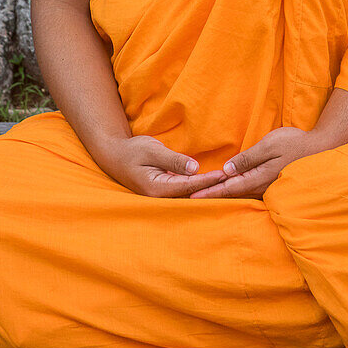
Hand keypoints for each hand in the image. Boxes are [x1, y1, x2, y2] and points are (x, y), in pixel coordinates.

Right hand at [96, 133, 227, 197]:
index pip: (187, 185)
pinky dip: (198, 187)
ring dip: (207, 190)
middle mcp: (160, 197)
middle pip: (191, 195)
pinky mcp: (164, 191)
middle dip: (211, 189)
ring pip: (188, 195)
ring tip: (228, 185)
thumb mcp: (152, 150)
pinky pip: (183, 191)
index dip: (206, 180)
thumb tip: (194, 168)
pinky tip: (213, 184)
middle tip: (233, 183)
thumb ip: (173, 160)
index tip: (223, 175)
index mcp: (156, 188)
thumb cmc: (132, 151)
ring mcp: (161, 197)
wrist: (115, 156)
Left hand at [188, 127, 328, 199]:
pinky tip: (230, 190)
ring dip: (223, 194)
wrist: (321, 149)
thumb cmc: (295, 143)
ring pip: (240, 193)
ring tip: (205, 196)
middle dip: (212, 196)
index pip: (229, 187)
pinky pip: (249, 189)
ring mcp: (268, 186)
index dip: (210, 191)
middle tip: (190, 199)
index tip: (192, 196)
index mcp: (258, 177)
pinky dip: (236, 190)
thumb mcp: (270, 145)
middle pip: (232, 193)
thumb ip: (249, 158)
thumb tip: (227, 170)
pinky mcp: (272, 183)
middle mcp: (261, 186)